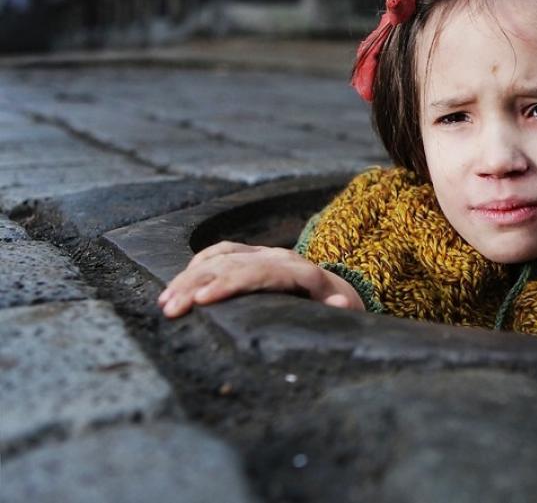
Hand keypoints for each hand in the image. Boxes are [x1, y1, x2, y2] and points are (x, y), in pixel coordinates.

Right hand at [157, 240, 364, 317]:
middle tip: (171, 308)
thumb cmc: (337, 306)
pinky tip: (178, 283)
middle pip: (232, 265)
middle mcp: (279, 257)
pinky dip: (198, 265)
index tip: (202, 301)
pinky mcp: (253, 254)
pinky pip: (221, 252)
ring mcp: (264, 253)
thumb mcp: (345, 309)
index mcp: (300, 272)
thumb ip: (340, 307)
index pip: (259, 274)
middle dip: (198, 285)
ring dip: (190, 277)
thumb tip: (340, 303)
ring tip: (166, 301)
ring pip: (221, 258)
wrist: (339, 286)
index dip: (229, 284)